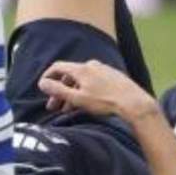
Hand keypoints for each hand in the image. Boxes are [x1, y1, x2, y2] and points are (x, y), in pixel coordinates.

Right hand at [38, 59, 156, 123]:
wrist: (133, 102)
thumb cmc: (105, 101)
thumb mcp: (77, 99)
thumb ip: (58, 91)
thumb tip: (42, 83)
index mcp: (82, 69)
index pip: (58, 66)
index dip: (48, 76)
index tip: (42, 88)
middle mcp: (92, 65)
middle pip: (69, 75)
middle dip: (59, 91)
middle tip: (53, 107)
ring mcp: (103, 69)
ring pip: (81, 80)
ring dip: (71, 93)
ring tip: (67, 109)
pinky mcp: (112, 76)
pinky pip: (92, 81)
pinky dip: (83, 91)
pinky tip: (84, 103)